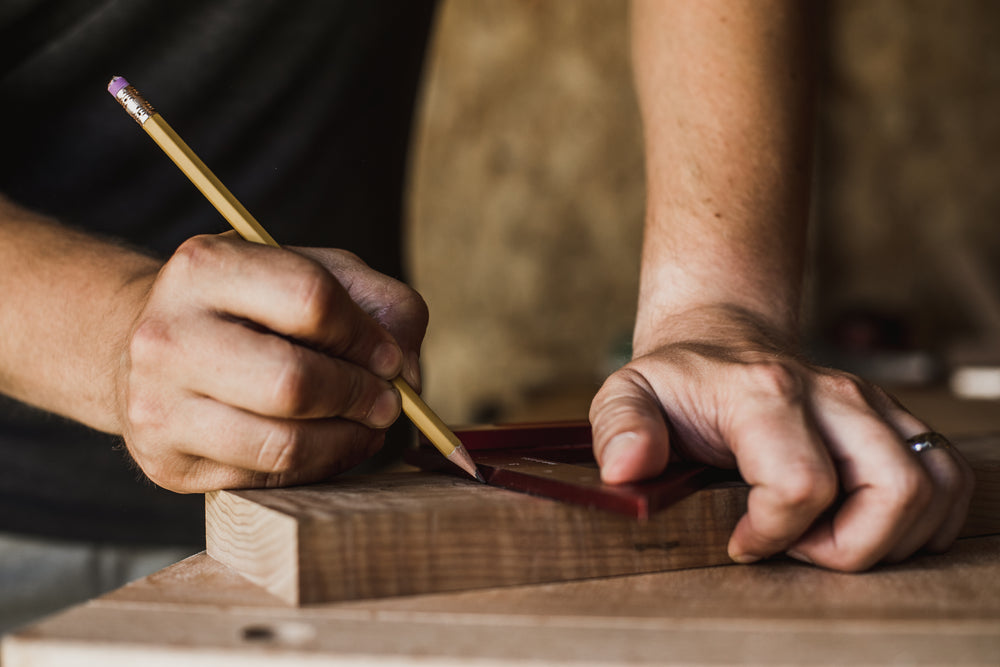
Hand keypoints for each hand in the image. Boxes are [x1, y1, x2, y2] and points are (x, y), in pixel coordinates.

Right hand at [115, 233, 427, 491]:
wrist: (146, 349)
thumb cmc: (251, 308)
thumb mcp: (314, 272)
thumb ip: (380, 305)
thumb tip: (408, 375)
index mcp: (206, 267)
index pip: (311, 300)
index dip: (366, 336)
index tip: (390, 357)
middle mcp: (168, 336)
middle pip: (293, 382)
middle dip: (360, 396)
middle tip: (388, 403)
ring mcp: (158, 406)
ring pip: (284, 444)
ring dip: (347, 441)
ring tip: (366, 426)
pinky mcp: (167, 465)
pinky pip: (267, 478)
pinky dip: (316, 466)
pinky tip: (326, 443)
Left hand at [589, 306, 974, 570]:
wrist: (719, 339)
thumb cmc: (677, 380)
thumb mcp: (627, 393)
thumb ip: (620, 426)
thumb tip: (626, 469)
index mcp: (765, 393)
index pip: (802, 486)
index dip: (772, 535)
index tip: (738, 540)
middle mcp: (833, 395)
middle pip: (894, 490)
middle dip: (848, 548)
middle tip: (796, 545)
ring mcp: (872, 406)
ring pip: (932, 486)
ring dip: (890, 537)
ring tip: (827, 536)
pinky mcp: (894, 420)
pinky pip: (948, 476)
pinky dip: (926, 518)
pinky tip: (870, 525)